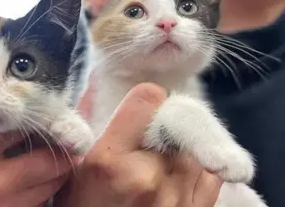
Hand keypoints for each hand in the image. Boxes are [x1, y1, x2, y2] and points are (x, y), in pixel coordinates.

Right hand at [0, 102, 77, 206]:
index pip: (22, 125)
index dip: (40, 115)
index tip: (51, 110)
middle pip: (47, 160)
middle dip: (62, 147)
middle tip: (70, 135)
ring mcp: (3, 206)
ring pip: (49, 186)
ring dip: (59, 170)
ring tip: (64, 156)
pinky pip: (37, 205)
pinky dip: (44, 191)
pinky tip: (43, 181)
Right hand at [55, 83, 222, 206]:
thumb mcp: (75, 173)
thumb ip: (92, 129)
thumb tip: (106, 90)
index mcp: (110, 162)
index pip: (149, 99)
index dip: (144, 102)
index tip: (138, 113)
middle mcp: (149, 176)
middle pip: (174, 121)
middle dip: (159, 129)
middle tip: (143, 148)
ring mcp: (178, 195)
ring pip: (191, 145)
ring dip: (176, 151)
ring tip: (155, 171)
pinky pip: (209, 169)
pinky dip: (194, 168)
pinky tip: (172, 182)